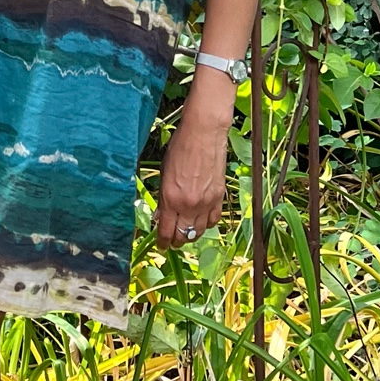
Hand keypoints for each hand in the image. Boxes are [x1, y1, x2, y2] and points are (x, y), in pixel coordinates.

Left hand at [156, 111, 227, 247]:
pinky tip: (201, 222)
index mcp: (171, 198)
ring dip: (191, 234)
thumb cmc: (179, 149)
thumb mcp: (164, 173)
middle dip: (176, 241)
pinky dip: (206, 224)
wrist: (203, 135)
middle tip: (172, 241)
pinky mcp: (219, 198)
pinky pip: (213, 220)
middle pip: (183, 235)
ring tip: (185, 233)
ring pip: (199, 231)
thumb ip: (162, 198)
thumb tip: (160, 217)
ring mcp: (206, 203)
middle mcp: (189, 205)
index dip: (163, 241)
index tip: (162, 245)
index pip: (166, 231)